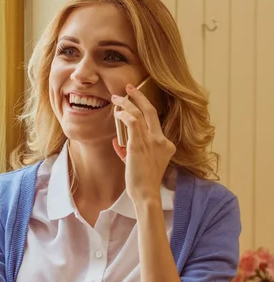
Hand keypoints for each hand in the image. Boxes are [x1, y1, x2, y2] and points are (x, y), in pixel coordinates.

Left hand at [111, 83, 174, 204]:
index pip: (154, 122)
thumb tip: (117, 142)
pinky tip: (117, 112)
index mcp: (166, 144)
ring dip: (126, 103)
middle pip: (151, 111)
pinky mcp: (140, 144)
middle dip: (139, 96)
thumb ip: (128, 150)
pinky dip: (124, 115)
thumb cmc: (141, 182)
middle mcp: (161, 140)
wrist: (146, 194)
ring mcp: (152, 142)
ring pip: (139, 114)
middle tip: (128, 87)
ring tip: (116, 99)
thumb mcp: (137, 163)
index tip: (133, 101)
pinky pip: (133, 122)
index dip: (142, 109)